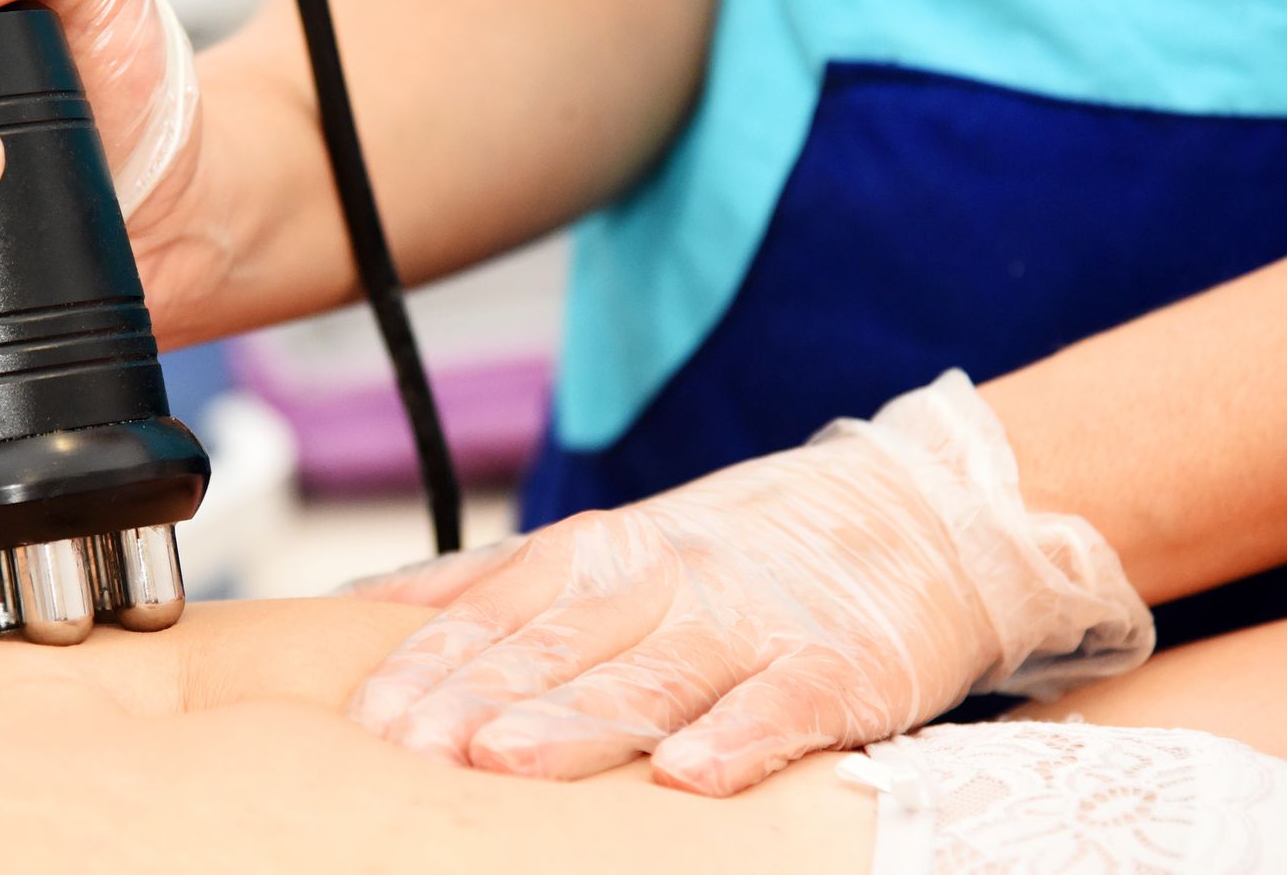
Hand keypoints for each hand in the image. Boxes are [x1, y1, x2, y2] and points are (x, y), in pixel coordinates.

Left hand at [345, 372, 1152, 794]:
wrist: (921, 510)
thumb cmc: (746, 545)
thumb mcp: (614, 543)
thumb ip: (500, 579)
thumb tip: (371, 606)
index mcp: (604, 552)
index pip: (498, 608)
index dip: (431, 662)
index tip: (364, 716)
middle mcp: (666, 578)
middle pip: (556, 644)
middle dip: (473, 697)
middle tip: (403, 748)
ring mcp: (753, 620)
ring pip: (652, 673)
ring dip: (576, 718)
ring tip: (504, 759)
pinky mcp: (842, 664)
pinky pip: (785, 704)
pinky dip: (738, 738)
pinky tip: (689, 776)